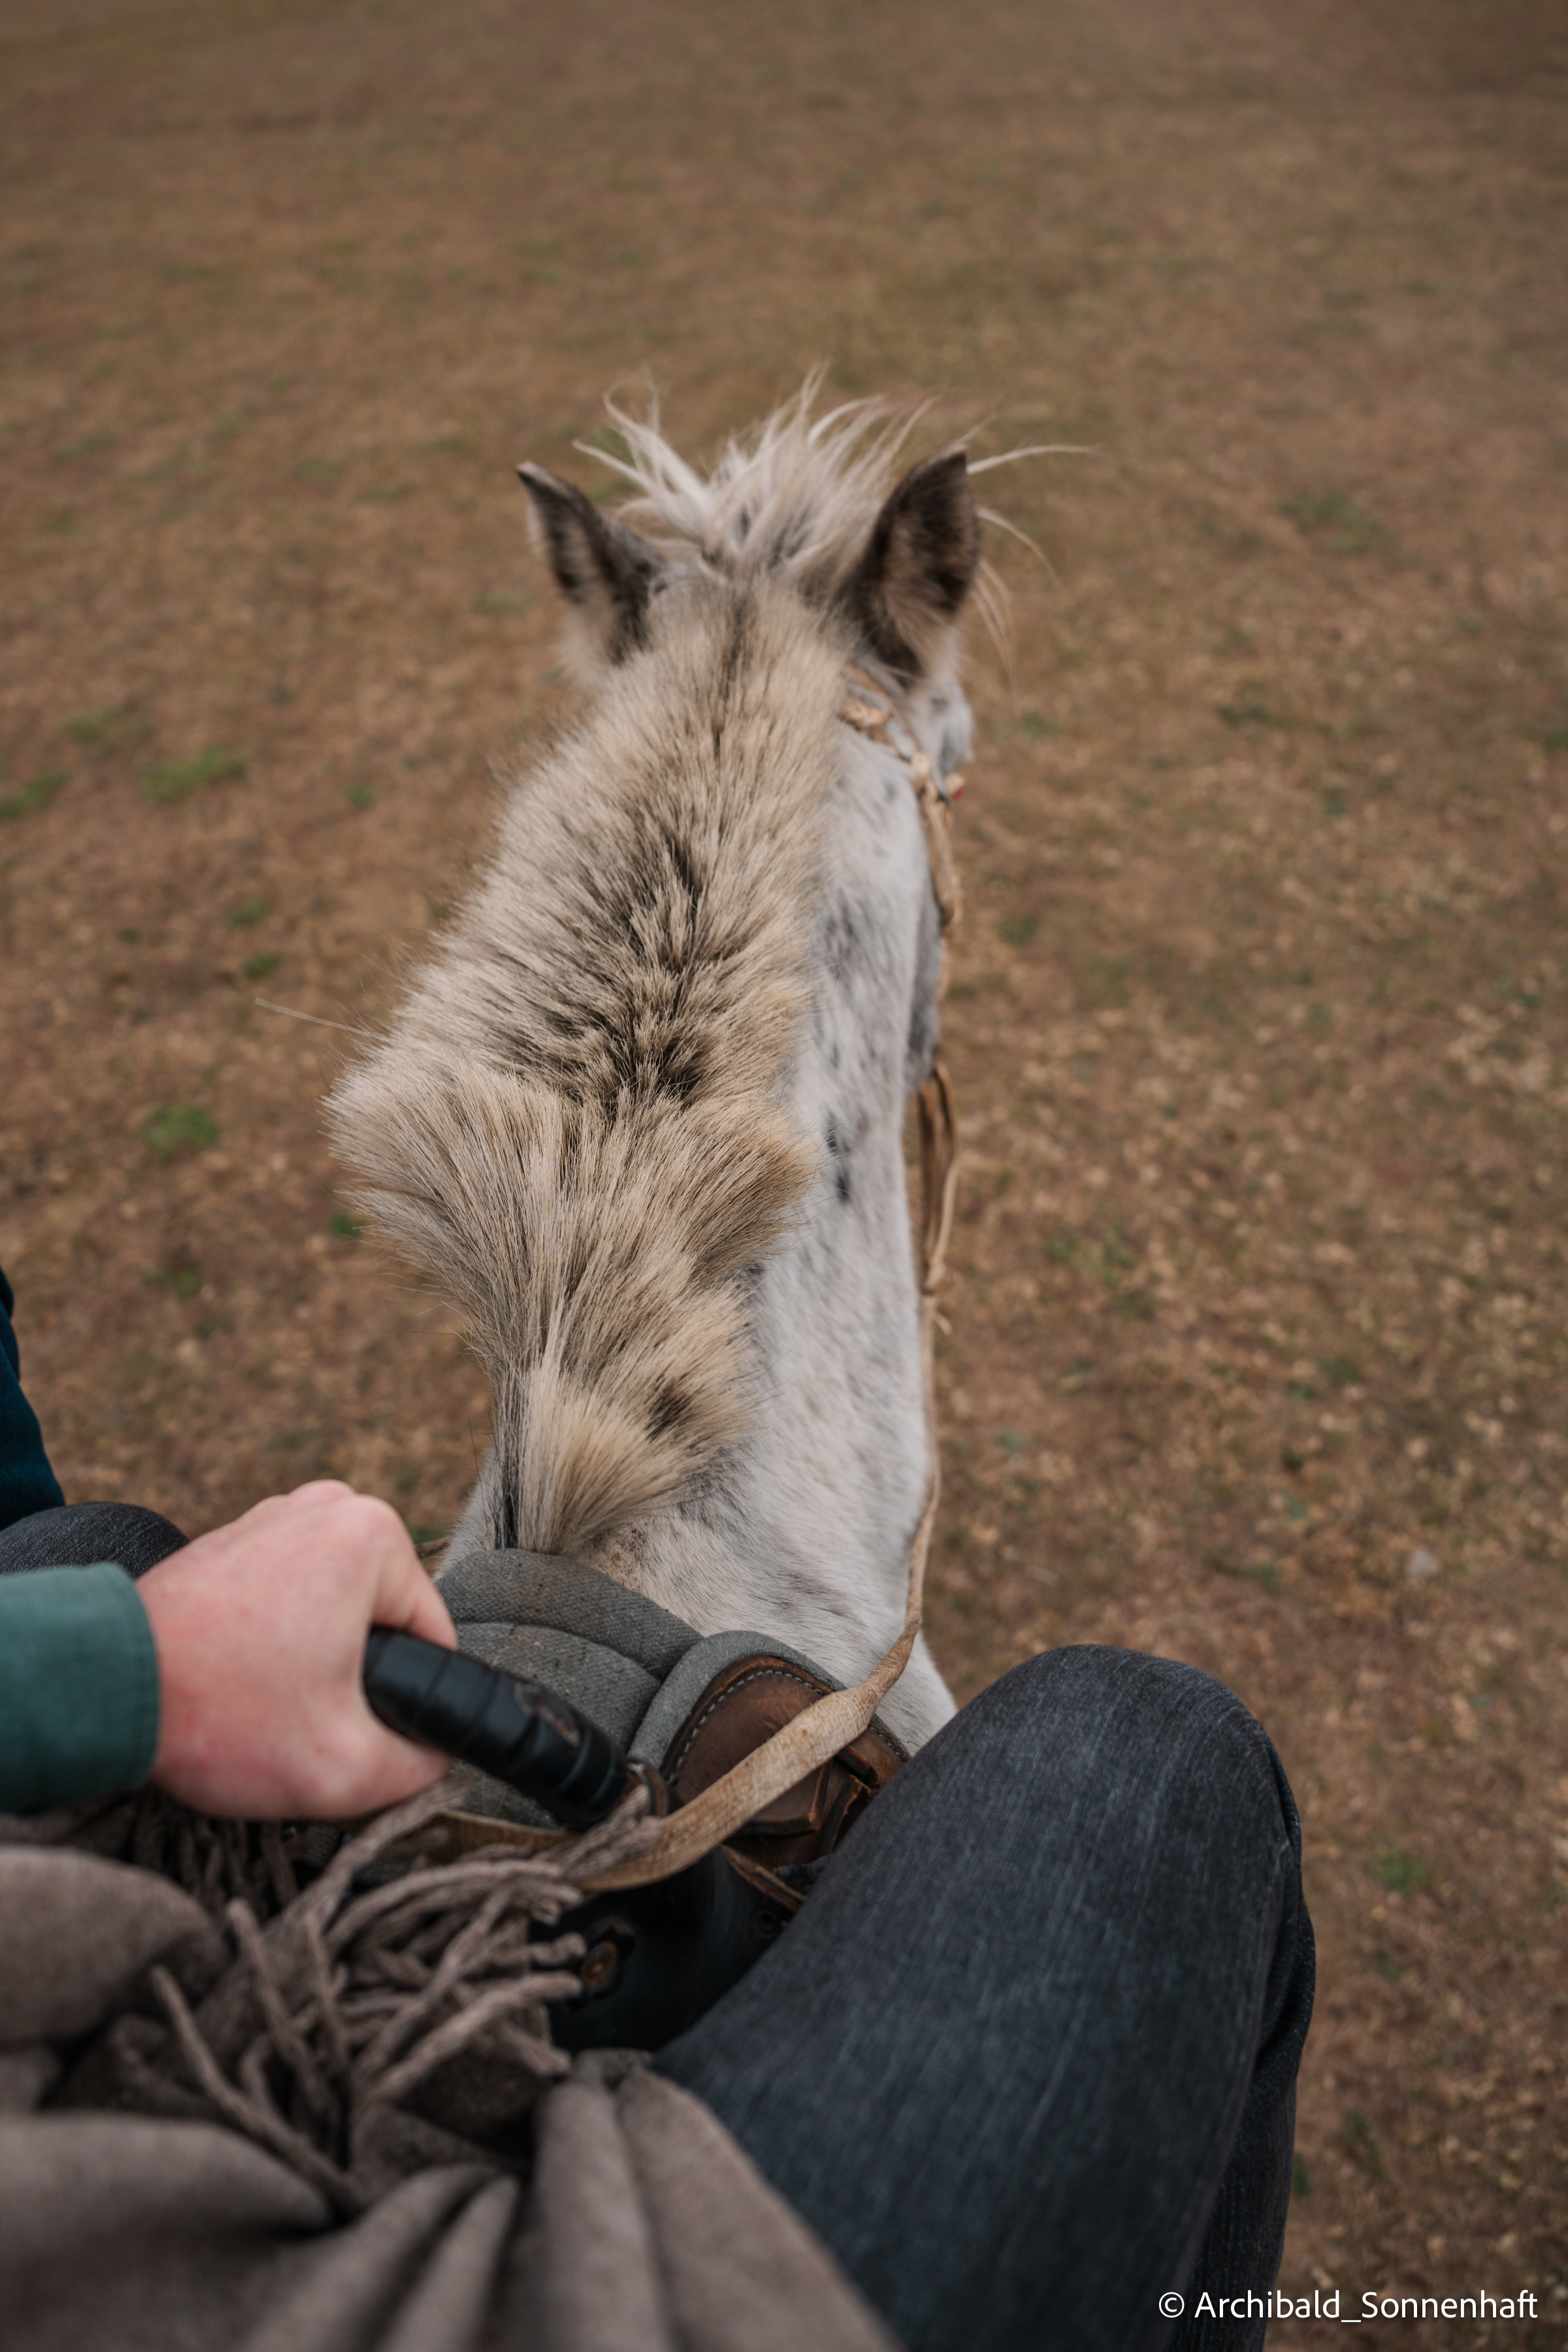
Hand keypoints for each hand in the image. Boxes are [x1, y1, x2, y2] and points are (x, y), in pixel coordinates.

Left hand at [138, 1480, 457, 1819]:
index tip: (346, 1730)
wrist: (106, 1688)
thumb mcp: (345, 1767)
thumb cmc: (218, 1713)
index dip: (403, 1705)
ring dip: (317, 1660)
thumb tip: (438, 1757)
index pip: (432, 1640)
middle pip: (385, 1623)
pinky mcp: (236, 1537)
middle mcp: (331, 1507)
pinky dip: (278, 1640)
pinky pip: (292, 1597)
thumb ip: (422, 1767)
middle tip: (302, 1722)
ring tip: (268, 1701)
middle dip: (355, 1679)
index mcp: (373, 1537)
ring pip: (339, 1612)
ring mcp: (278, 1515)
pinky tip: (242, 1677)